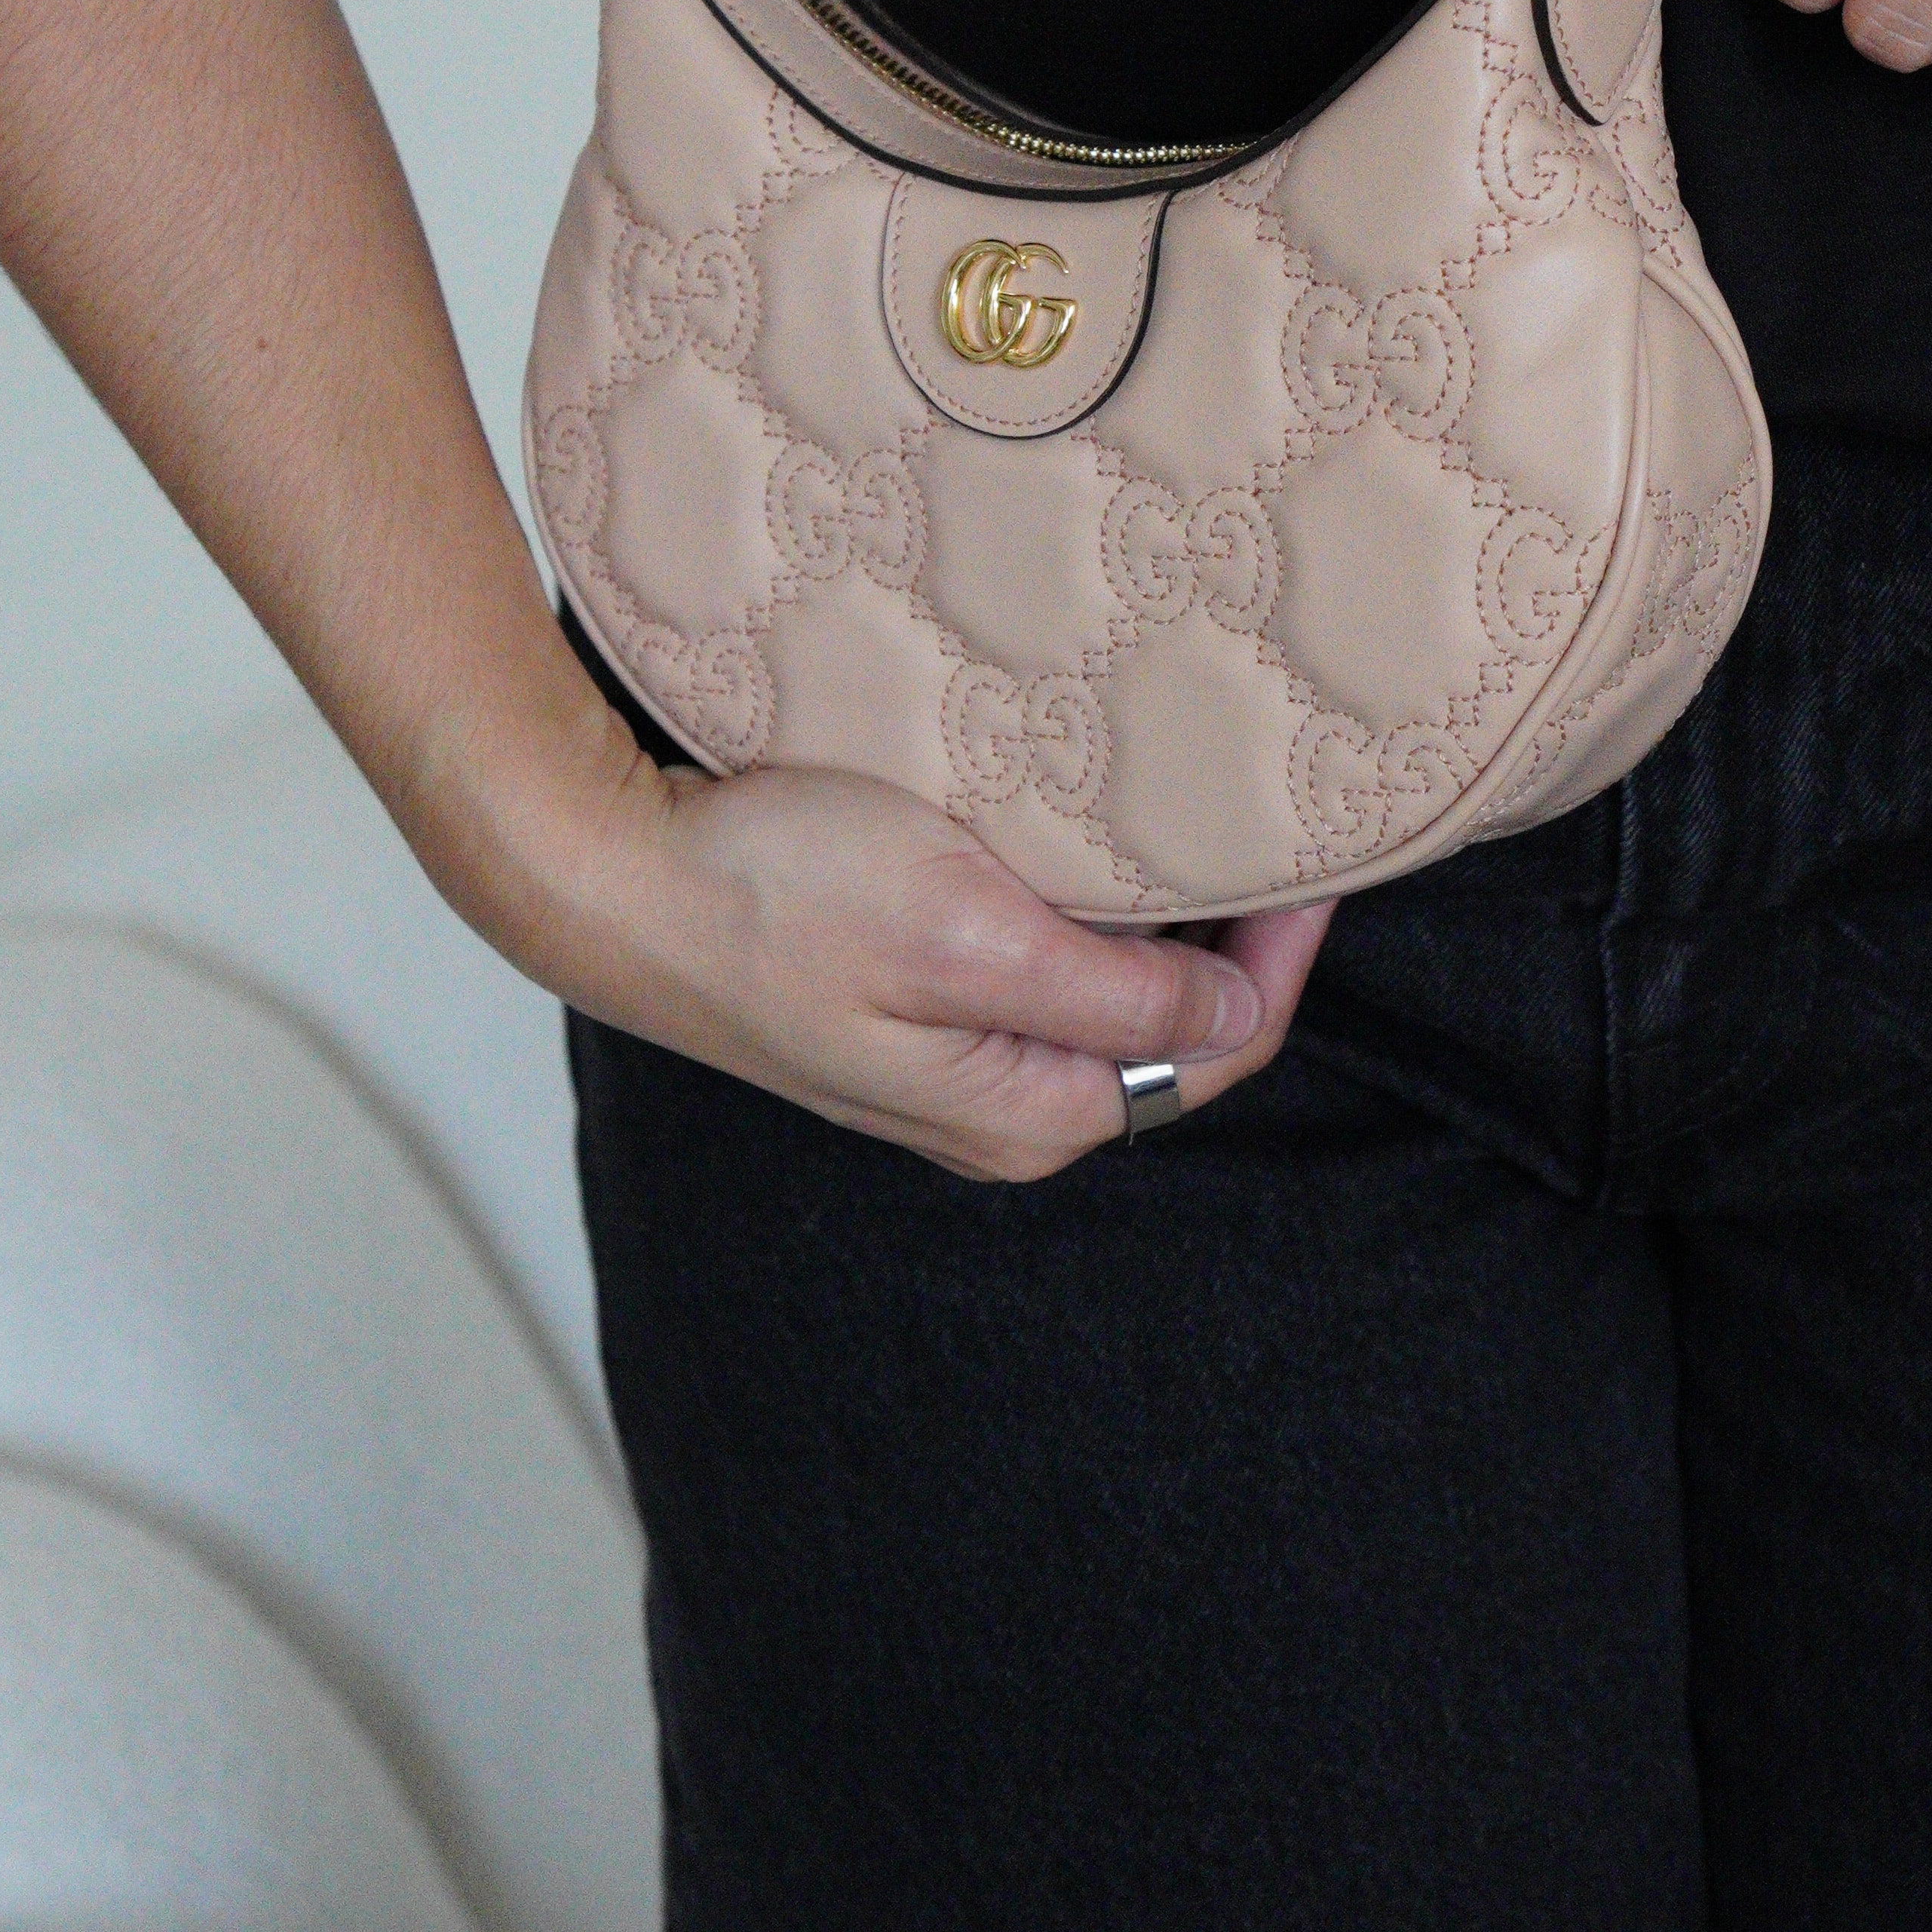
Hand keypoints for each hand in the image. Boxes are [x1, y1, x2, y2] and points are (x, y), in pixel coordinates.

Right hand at [513, 732, 1328, 1182]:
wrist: (607, 876)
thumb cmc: (770, 895)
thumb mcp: (965, 933)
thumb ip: (1108, 990)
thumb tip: (1233, 1016)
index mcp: (1028, 1110)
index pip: (1222, 1045)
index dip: (1285, 952)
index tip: (1324, 852)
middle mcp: (998, 1107)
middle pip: (1172, 1026)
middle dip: (1235, 938)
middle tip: (1279, 825)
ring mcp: (947, 1061)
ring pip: (1105, 992)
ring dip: (1158, 918)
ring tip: (1197, 820)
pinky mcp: (903, 1006)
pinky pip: (1036, 964)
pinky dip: (1083, 906)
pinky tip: (1083, 838)